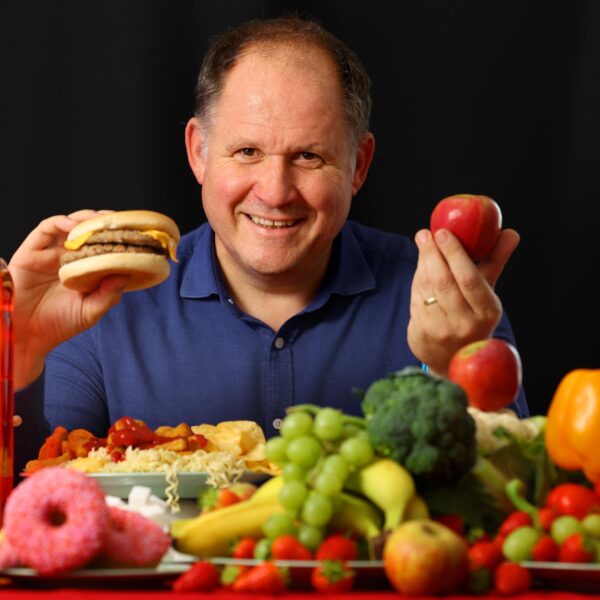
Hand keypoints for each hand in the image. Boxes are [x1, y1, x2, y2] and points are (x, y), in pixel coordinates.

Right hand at [8, 210, 129, 388]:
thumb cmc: (60, 324)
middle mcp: (69, 257)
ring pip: (70, 224)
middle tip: (120, 220)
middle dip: (104, 222)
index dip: (118, 236)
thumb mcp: (91, 311)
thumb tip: (126, 274)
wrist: (28, 336)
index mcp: (86, 269)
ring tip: (99, 221)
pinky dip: (61, 222)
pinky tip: (73, 227)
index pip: (104, 245)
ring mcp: (50, 253)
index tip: (135, 231)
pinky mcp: (31, 252)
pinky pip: (46, 229)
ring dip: (85, 219)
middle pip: (88, 230)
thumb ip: (109, 295)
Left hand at [407, 227, 519, 375]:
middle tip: (426, 233)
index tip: (443, 232)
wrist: (452, 359)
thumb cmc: (472, 315)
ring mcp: (442, 330)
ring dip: (423, 263)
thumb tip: (511, 233)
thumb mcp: (486, 292)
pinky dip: (417, 279)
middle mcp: (466, 323)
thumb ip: (495, 262)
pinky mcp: (422, 333)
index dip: (454, 254)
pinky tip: (420, 266)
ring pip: (427, 289)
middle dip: (433, 254)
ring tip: (423, 242)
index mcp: (488, 311)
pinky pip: (416, 298)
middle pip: (445, 282)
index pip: (469, 279)